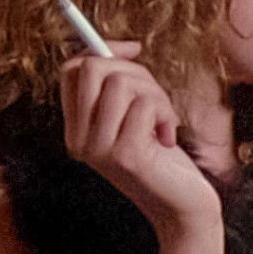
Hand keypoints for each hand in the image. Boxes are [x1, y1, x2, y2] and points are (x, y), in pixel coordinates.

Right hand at [60, 41, 218, 232]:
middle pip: (92, 68)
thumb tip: (125, 46)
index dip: (103, 50)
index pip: (70, 70)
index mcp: (76, 129)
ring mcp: (98, 149)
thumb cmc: (164, 160)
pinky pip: (144, 105)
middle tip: (156, 101)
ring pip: (122, 82)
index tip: (133, 51)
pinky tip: (167, 139)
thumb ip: (123, 87)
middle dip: (135, 72)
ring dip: (156, 95)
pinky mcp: (124, 156)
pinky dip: (166, 114)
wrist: (182, 207)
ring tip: (164, 124)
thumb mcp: (137, 119)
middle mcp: (78, 140)